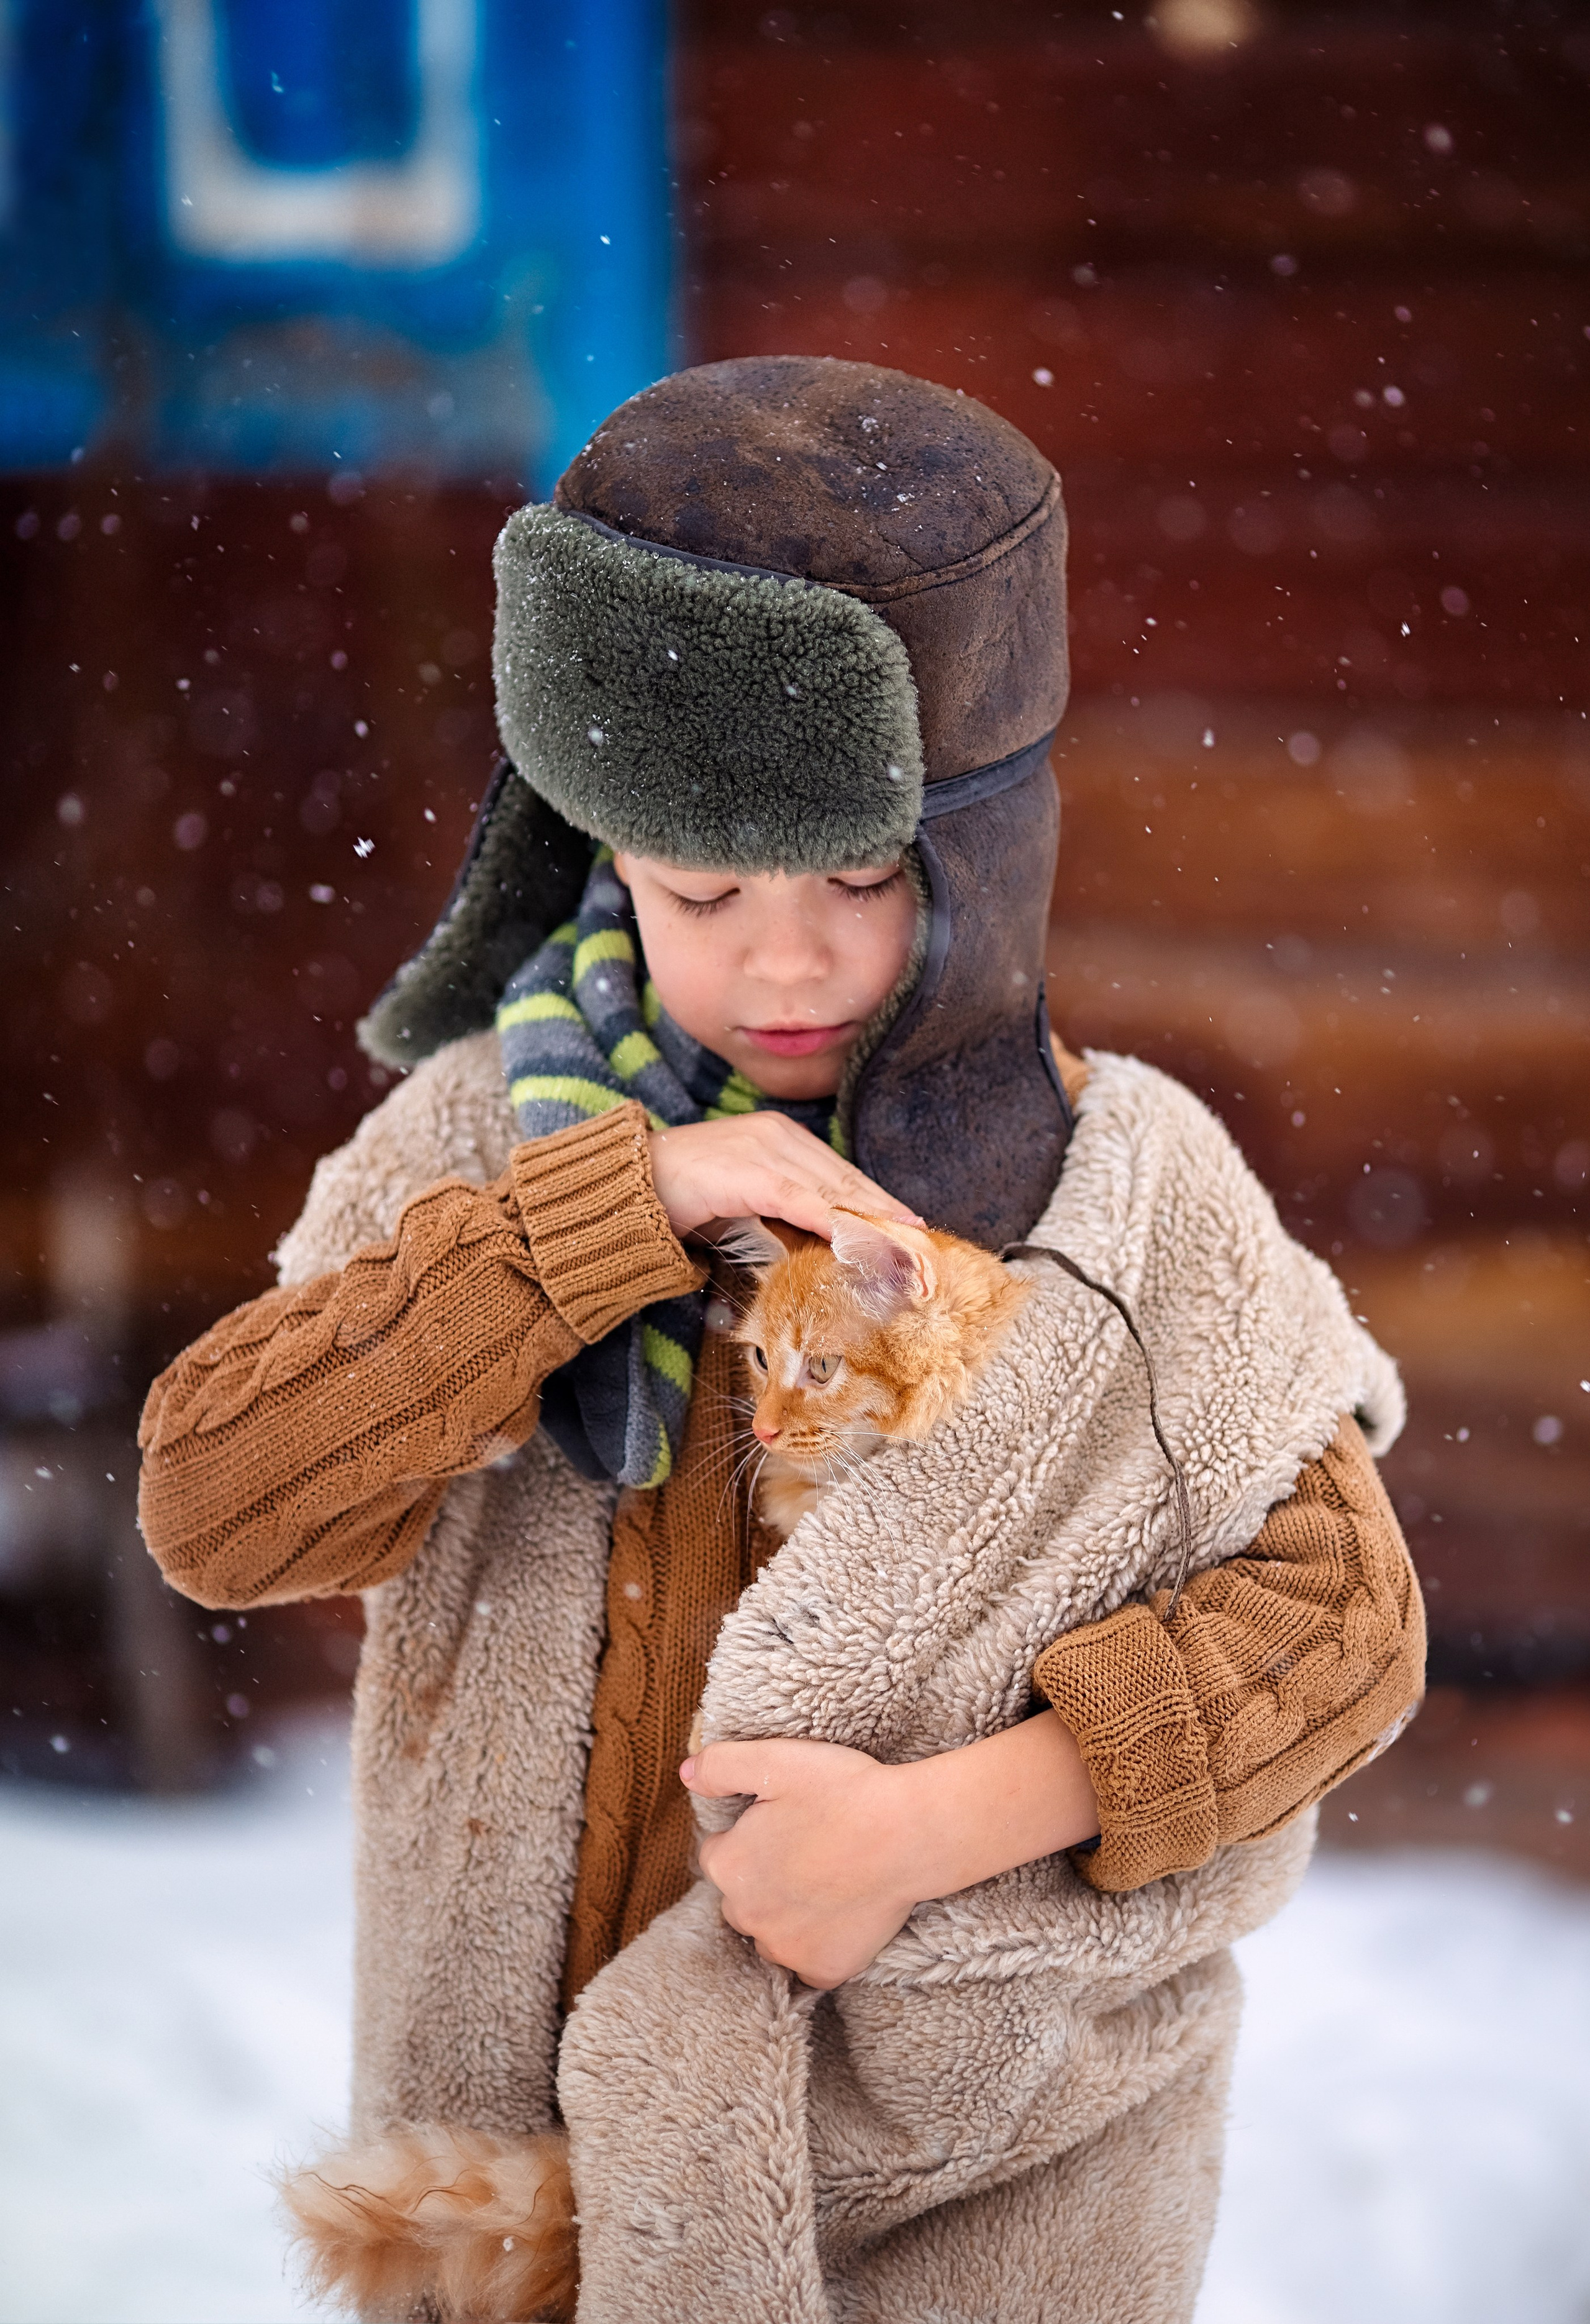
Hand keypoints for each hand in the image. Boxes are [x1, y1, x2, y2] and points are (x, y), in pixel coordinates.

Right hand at [648, 1114, 919, 1242]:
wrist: (628, 1185)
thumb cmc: (683, 1197)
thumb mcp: (746, 1200)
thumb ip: (785, 1209)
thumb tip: (824, 1238)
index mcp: (782, 1137)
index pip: (843, 1174)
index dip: (880, 1202)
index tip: (913, 1229)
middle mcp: (780, 1135)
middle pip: (848, 1180)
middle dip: (888, 1214)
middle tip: (924, 1245)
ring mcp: (765, 1150)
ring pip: (833, 1190)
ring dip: (872, 1223)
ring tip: (905, 1248)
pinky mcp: (749, 1172)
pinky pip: (803, 1200)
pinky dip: (835, 1220)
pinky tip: (860, 1239)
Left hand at [682, 1712, 1100, 1989]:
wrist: (910, 1834)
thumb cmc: (843, 1792)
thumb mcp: (776, 1760)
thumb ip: (722, 1765)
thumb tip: (685, 1773)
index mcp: (730, 1865)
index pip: (719, 1855)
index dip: (748, 1836)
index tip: (782, 1823)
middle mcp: (747, 1916)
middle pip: (741, 1899)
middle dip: (762, 1879)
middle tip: (805, 1851)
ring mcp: (786, 1949)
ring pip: (771, 1934)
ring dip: (785, 1916)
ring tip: (824, 1882)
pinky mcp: (824, 1969)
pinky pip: (807, 1964)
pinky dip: (818, 1946)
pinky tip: (840, 1916)